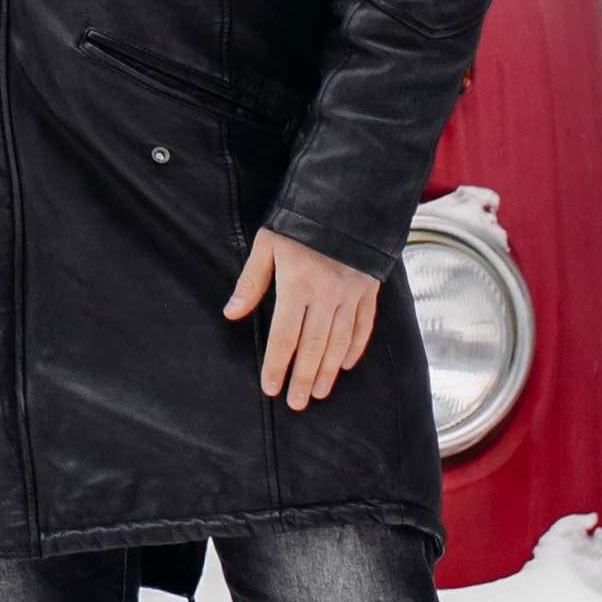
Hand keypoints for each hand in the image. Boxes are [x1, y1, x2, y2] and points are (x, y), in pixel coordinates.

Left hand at [226, 227, 379, 409]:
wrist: (346, 197)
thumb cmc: (299, 220)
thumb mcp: (267, 244)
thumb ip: (251, 282)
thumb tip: (232, 314)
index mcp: (297, 284)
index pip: (284, 336)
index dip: (277, 365)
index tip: (271, 387)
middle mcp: (327, 294)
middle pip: (313, 347)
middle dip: (303, 378)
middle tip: (297, 403)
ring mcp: (352, 293)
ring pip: (339, 342)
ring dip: (328, 370)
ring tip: (319, 392)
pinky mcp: (370, 289)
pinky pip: (364, 326)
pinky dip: (355, 347)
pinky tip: (345, 364)